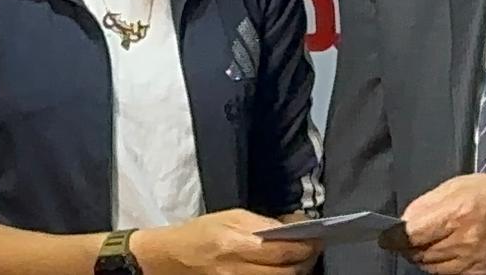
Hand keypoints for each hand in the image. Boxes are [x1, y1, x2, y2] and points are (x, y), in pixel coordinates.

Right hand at [132, 209, 320, 274]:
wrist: (168, 259)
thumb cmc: (199, 233)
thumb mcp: (230, 217)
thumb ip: (261, 224)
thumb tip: (292, 226)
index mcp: (236, 243)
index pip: (282, 250)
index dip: (305, 246)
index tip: (317, 237)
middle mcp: (237, 269)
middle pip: (285, 272)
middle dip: (306, 261)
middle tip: (314, 249)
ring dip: (295, 272)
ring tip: (301, 261)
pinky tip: (283, 271)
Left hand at [380, 174, 485, 274]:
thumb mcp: (456, 185)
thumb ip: (426, 203)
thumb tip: (403, 222)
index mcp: (457, 212)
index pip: (412, 233)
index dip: (394, 236)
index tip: (385, 236)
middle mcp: (465, 240)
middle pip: (419, 253)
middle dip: (409, 245)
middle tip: (413, 235)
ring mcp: (473, 262)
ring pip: (430, 267)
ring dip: (424, 256)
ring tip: (434, 240)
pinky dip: (441, 265)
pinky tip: (448, 251)